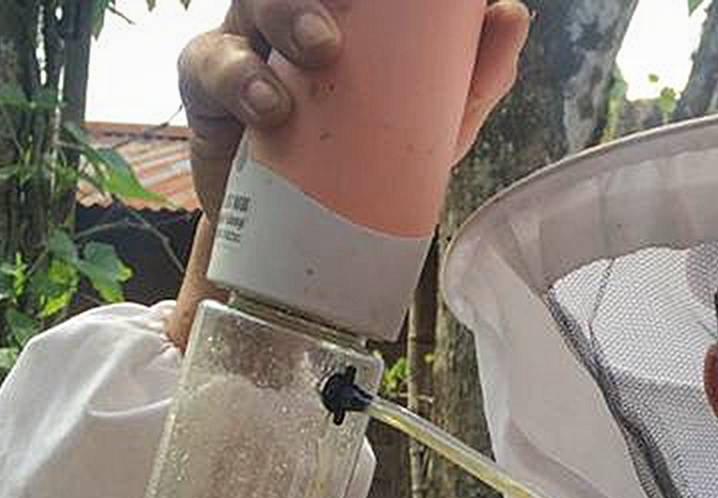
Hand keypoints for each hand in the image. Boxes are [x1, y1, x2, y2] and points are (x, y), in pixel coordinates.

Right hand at [177, 0, 531, 222]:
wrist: (294, 253)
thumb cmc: (363, 169)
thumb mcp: (430, 129)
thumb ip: (475, 77)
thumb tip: (511, 13)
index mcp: (339, 12)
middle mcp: (290, 17)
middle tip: (347, 23)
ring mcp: (245, 46)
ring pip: (250, 2)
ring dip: (282, 16)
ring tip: (318, 51)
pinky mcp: (207, 92)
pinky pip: (206, 65)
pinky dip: (236, 79)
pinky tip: (269, 106)